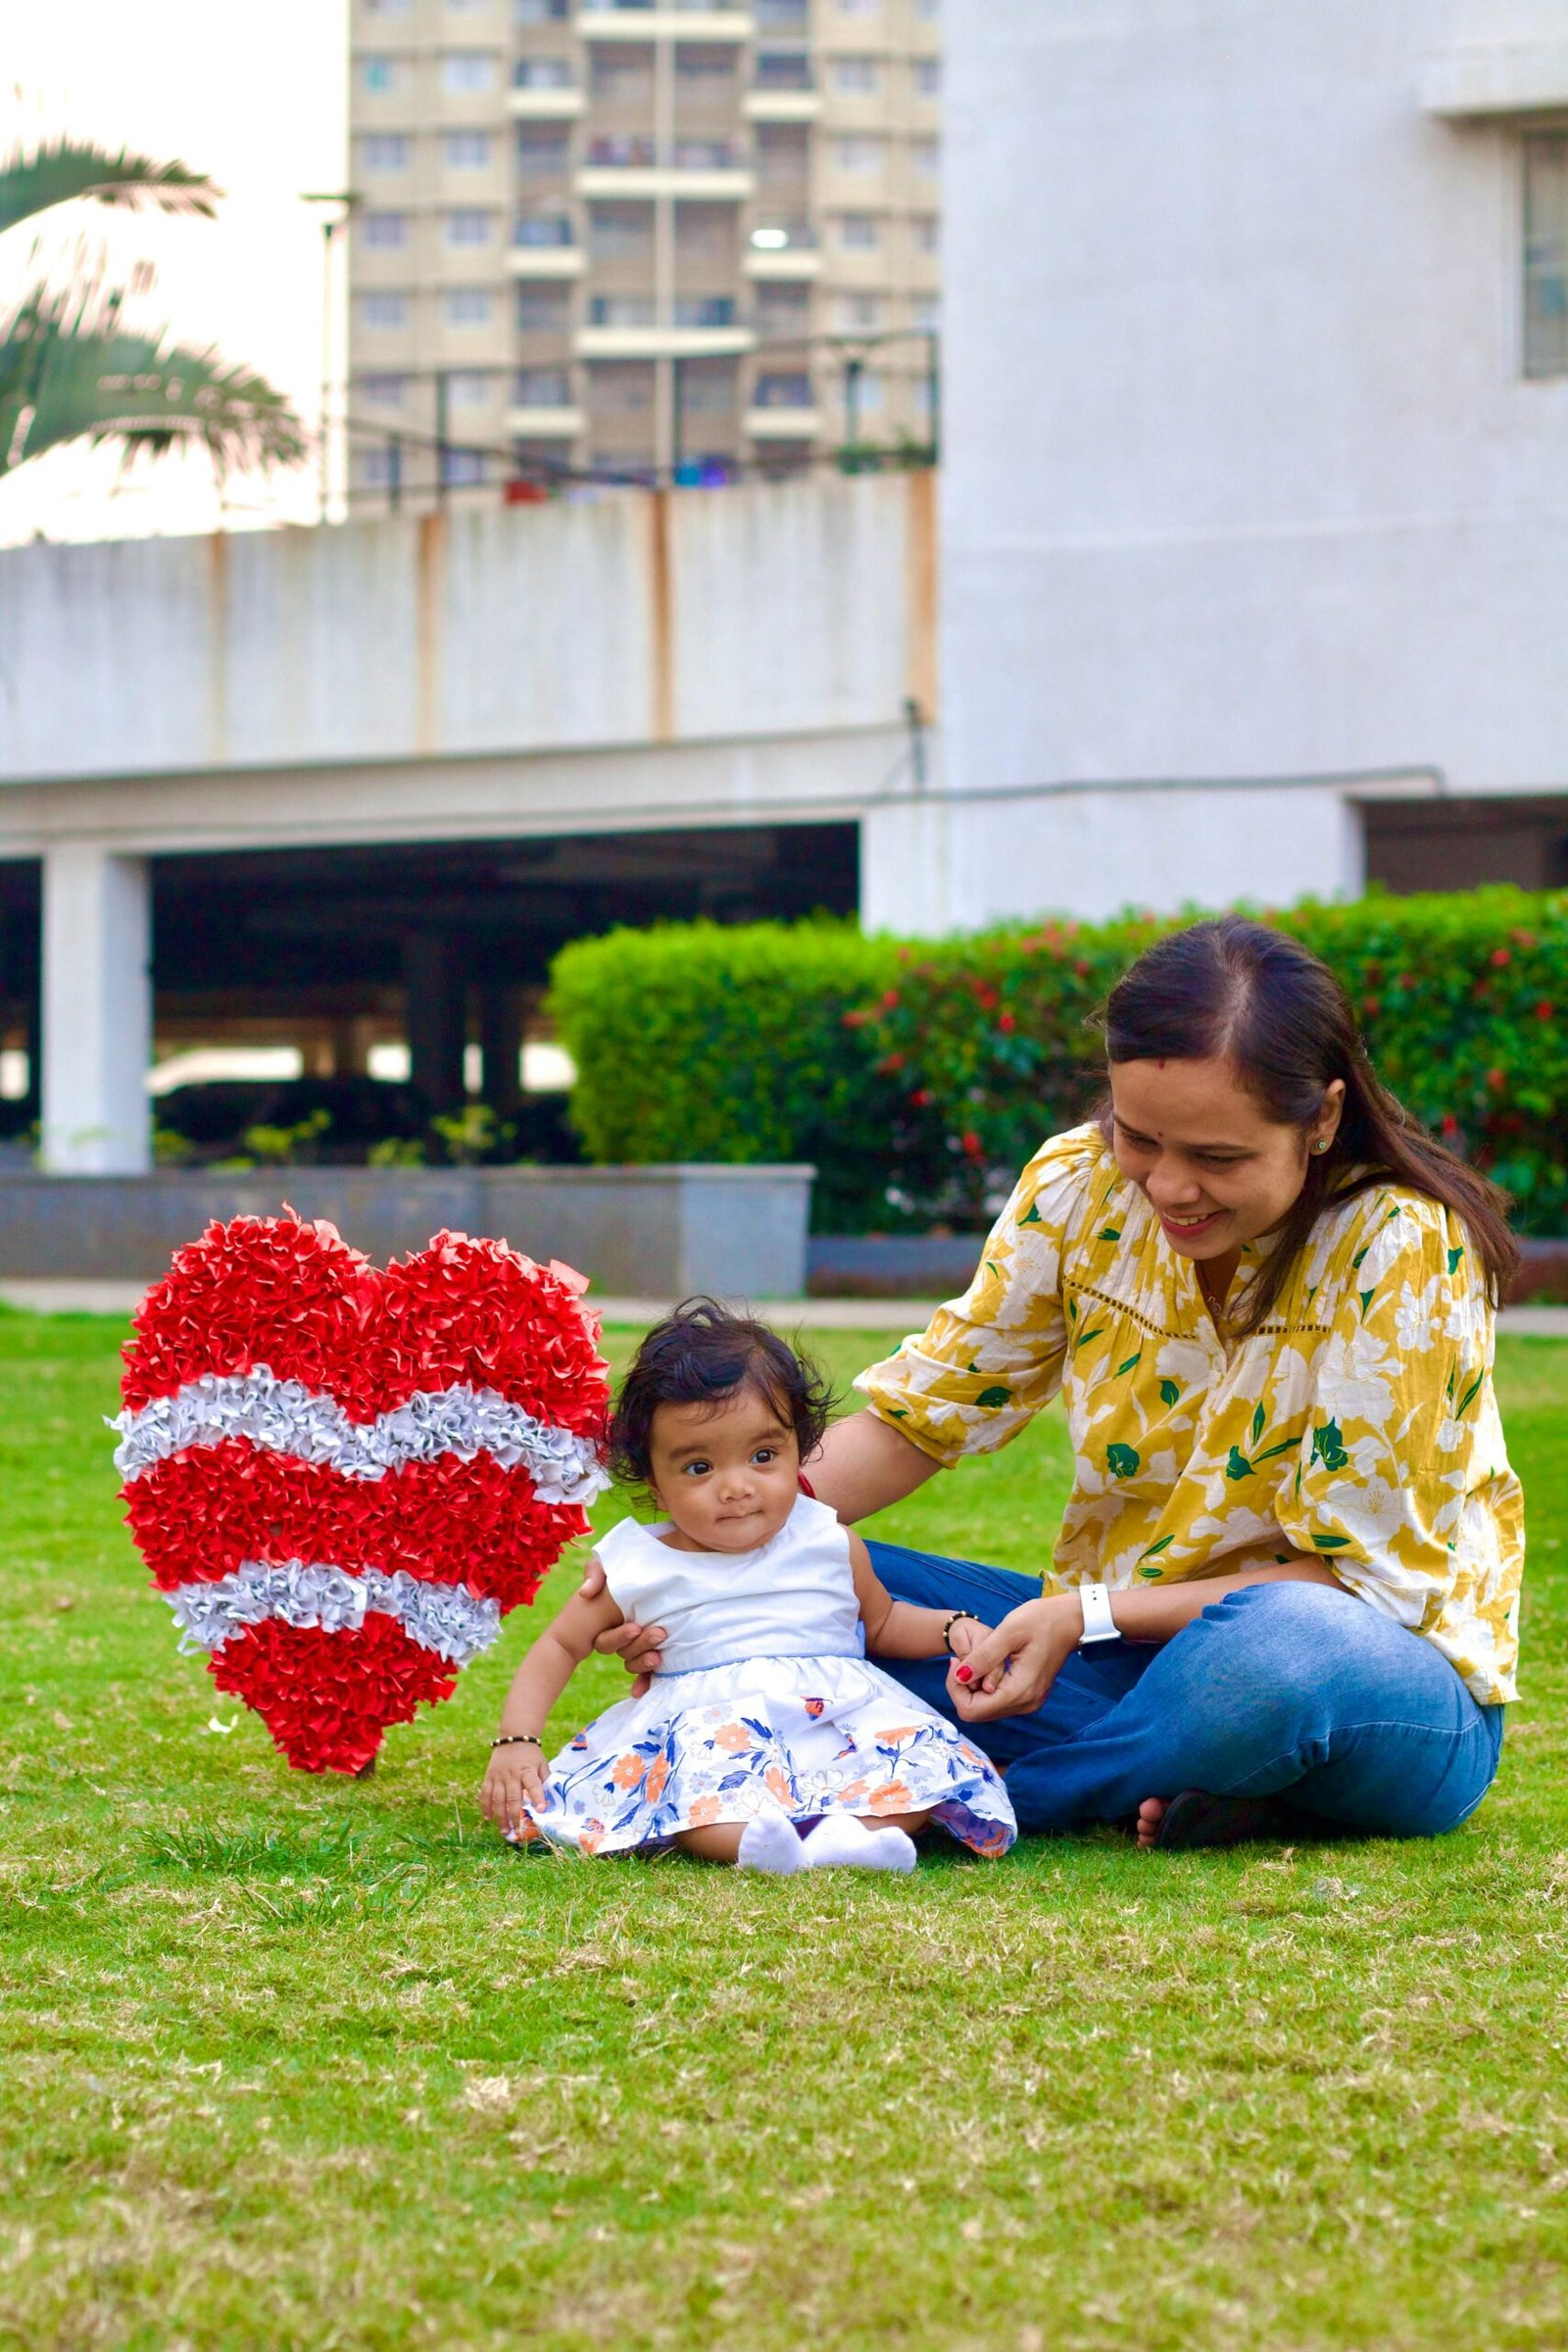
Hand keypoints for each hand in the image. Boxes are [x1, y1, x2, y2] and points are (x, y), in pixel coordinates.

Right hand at [479, 1743, 548, 1839]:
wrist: (513, 1738)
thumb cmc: (531, 1755)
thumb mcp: (542, 1764)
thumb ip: (546, 1781)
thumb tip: (551, 1801)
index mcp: (528, 1770)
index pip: (533, 1785)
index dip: (538, 1797)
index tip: (541, 1810)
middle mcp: (512, 1774)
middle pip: (512, 1798)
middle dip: (514, 1816)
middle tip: (516, 1831)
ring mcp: (498, 1776)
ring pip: (497, 1799)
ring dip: (500, 1817)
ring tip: (504, 1830)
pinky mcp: (489, 1776)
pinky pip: (485, 1794)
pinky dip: (485, 1807)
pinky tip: (488, 1818)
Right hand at [577, 1556, 665, 1691]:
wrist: (667, 1569)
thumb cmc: (634, 1569)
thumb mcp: (610, 1568)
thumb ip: (595, 1572)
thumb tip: (586, 1592)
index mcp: (612, 1622)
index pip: (607, 1640)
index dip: (618, 1638)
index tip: (635, 1627)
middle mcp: (624, 1636)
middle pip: (623, 1652)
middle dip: (639, 1647)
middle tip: (659, 1633)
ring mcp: (639, 1645)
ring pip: (634, 1663)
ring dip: (644, 1663)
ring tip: (658, 1655)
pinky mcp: (655, 1650)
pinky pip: (647, 1673)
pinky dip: (645, 1682)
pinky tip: (643, 1690)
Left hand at [947, 1595, 1080, 1721]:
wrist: (1072, 1621)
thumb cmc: (1042, 1620)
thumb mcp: (1009, 1631)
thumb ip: (983, 1657)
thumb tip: (960, 1677)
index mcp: (1020, 1690)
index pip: (972, 1710)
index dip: (956, 1689)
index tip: (957, 1662)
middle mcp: (1025, 1703)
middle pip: (977, 1713)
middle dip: (963, 1688)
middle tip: (962, 1660)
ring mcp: (1029, 1702)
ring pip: (987, 1709)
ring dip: (974, 1688)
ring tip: (975, 1660)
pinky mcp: (1030, 1696)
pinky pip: (999, 1701)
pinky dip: (986, 1688)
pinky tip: (987, 1666)